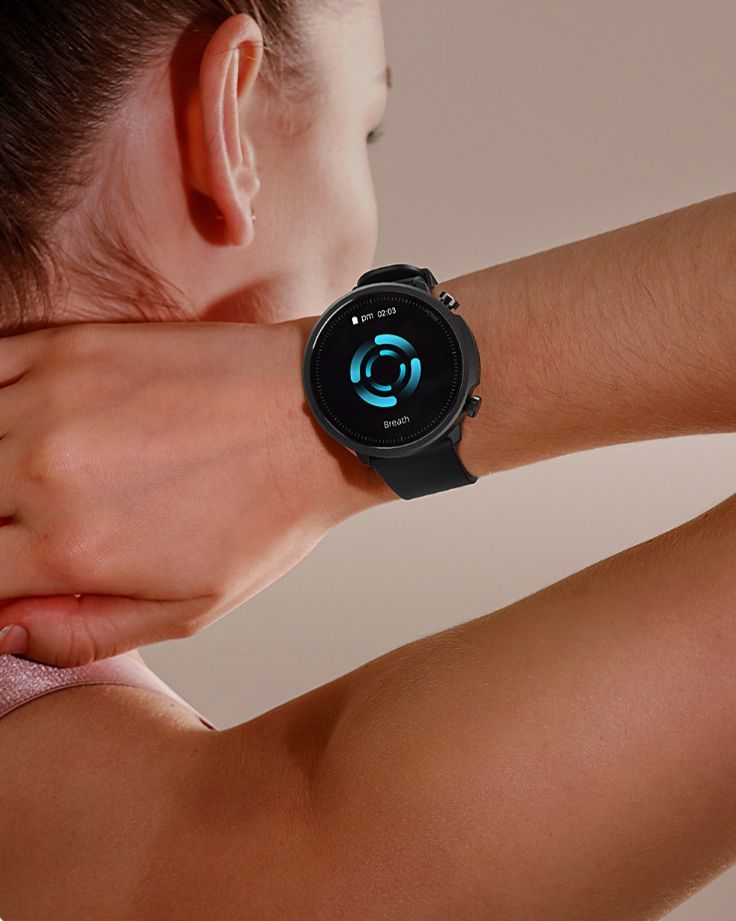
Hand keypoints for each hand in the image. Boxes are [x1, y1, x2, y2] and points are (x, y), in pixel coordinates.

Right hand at [0, 319, 391, 665]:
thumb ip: (82, 631)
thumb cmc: (263, 515)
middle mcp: (43, 472)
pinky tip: (12, 429)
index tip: (14, 571)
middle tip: (19, 530)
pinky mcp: (67, 346)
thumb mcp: (190, 608)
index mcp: (72, 549)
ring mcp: (50, 399)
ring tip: (19, 486)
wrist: (315, 416)